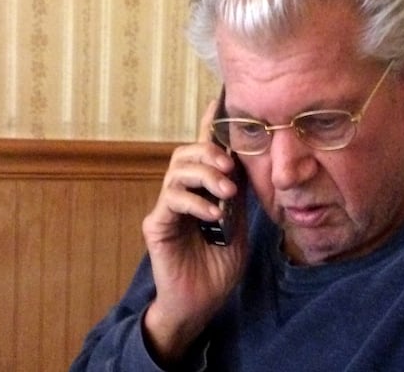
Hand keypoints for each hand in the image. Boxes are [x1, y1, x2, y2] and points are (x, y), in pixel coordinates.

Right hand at [141, 98, 247, 362]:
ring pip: (176, 172)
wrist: (201, 302)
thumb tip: (247, 167)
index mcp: (203, 190)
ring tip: (226, 192)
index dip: (209, 125)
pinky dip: (194, 202)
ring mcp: (167, 208)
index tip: (219, 100)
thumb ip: (239, 198)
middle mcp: (182, 194)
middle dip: (209, 152)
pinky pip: (171, 200)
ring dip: (205, 176)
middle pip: (185, 153)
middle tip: (229, 166)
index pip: (204, 151)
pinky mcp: (156, 225)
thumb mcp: (239, 226)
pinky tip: (212, 215)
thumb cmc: (219, 266)